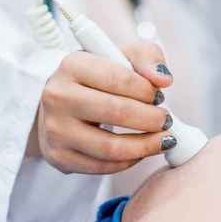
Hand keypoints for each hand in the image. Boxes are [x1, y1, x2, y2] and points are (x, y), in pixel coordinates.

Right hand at [35, 41, 175, 174]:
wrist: (64, 100)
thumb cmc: (99, 76)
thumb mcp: (122, 54)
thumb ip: (147, 58)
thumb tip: (163, 80)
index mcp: (73, 65)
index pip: (117, 79)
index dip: (146, 90)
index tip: (159, 97)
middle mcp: (57, 97)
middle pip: (115, 113)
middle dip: (150, 119)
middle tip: (165, 121)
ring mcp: (55, 129)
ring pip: (110, 147)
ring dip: (145, 146)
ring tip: (163, 139)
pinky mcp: (58, 156)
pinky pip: (101, 166)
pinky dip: (128, 161)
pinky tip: (140, 151)